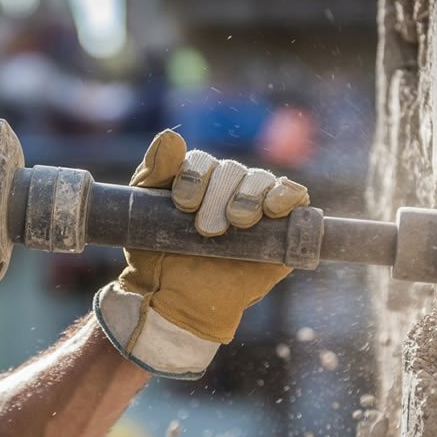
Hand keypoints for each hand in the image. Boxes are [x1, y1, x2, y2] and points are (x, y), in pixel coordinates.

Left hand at [94, 130, 308, 378]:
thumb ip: (154, 173)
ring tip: (237, 222)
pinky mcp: (283, 225)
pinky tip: (271, 209)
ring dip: (248, 197)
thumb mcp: (144, 213)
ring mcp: (258, 204)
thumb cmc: (159, 257)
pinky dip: (285, 195)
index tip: (182, 205)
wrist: (179, 301)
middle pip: (231, 171)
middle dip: (218, 197)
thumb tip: (171, 135)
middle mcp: (229, 186)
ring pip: (260, 180)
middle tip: (207, 230)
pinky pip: (293, 195)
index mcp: (197, 178)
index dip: (194, 177)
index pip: (201, 161)